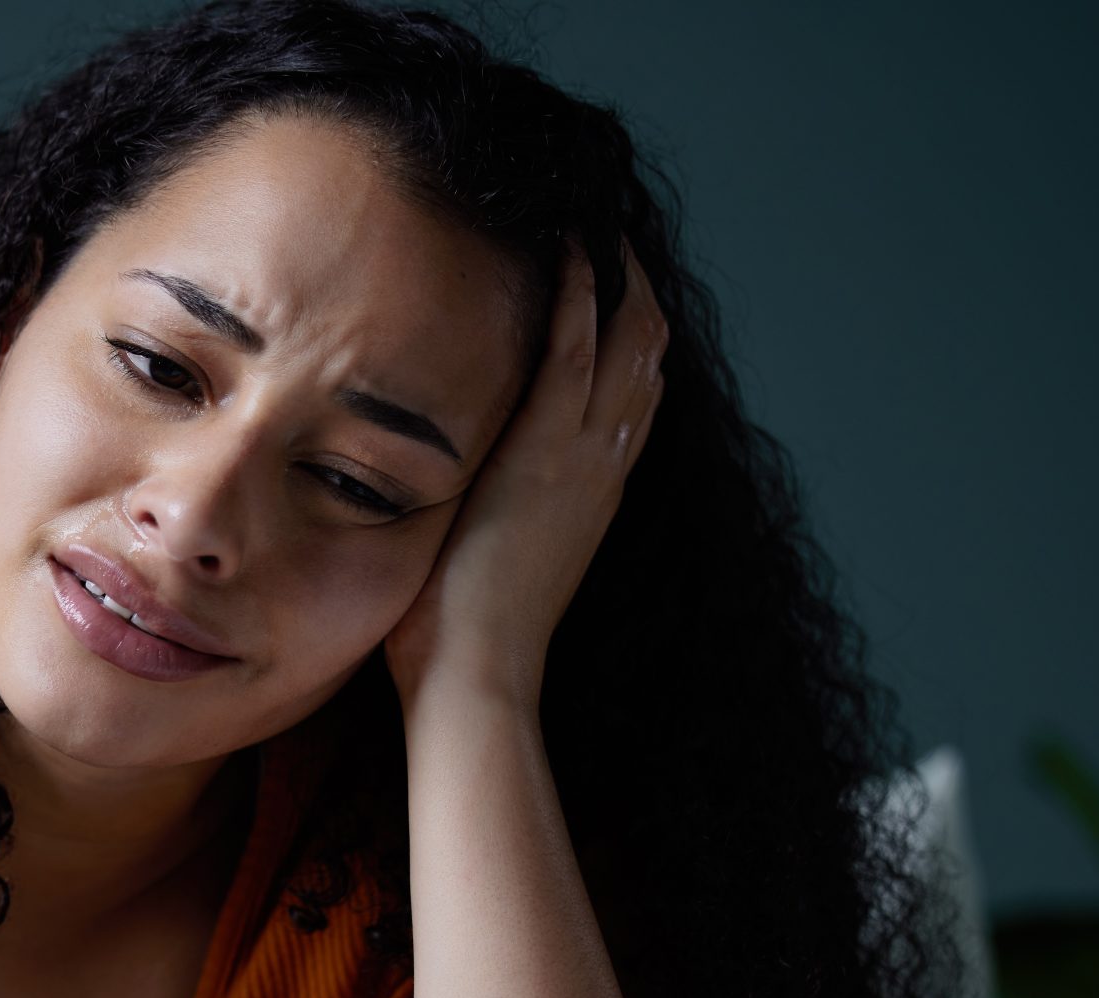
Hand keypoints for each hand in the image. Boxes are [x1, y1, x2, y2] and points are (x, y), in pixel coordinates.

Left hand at [382, 234, 668, 710]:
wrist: (477, 676)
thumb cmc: (464, 641)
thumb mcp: (490, 559)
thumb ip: (489, 515)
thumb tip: (453, 494)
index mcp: (592, 496)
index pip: (630, 398)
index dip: (632, 338)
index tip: (618, 288)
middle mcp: (602, 469)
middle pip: (645, 359)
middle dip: (636, 292)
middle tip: (615, 232)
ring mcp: (582, 458)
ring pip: (624, 343)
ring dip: (614, 277)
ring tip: (597, 220)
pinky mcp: (545, 453)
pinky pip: (572, 353)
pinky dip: (578, 295)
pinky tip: (572, 248)